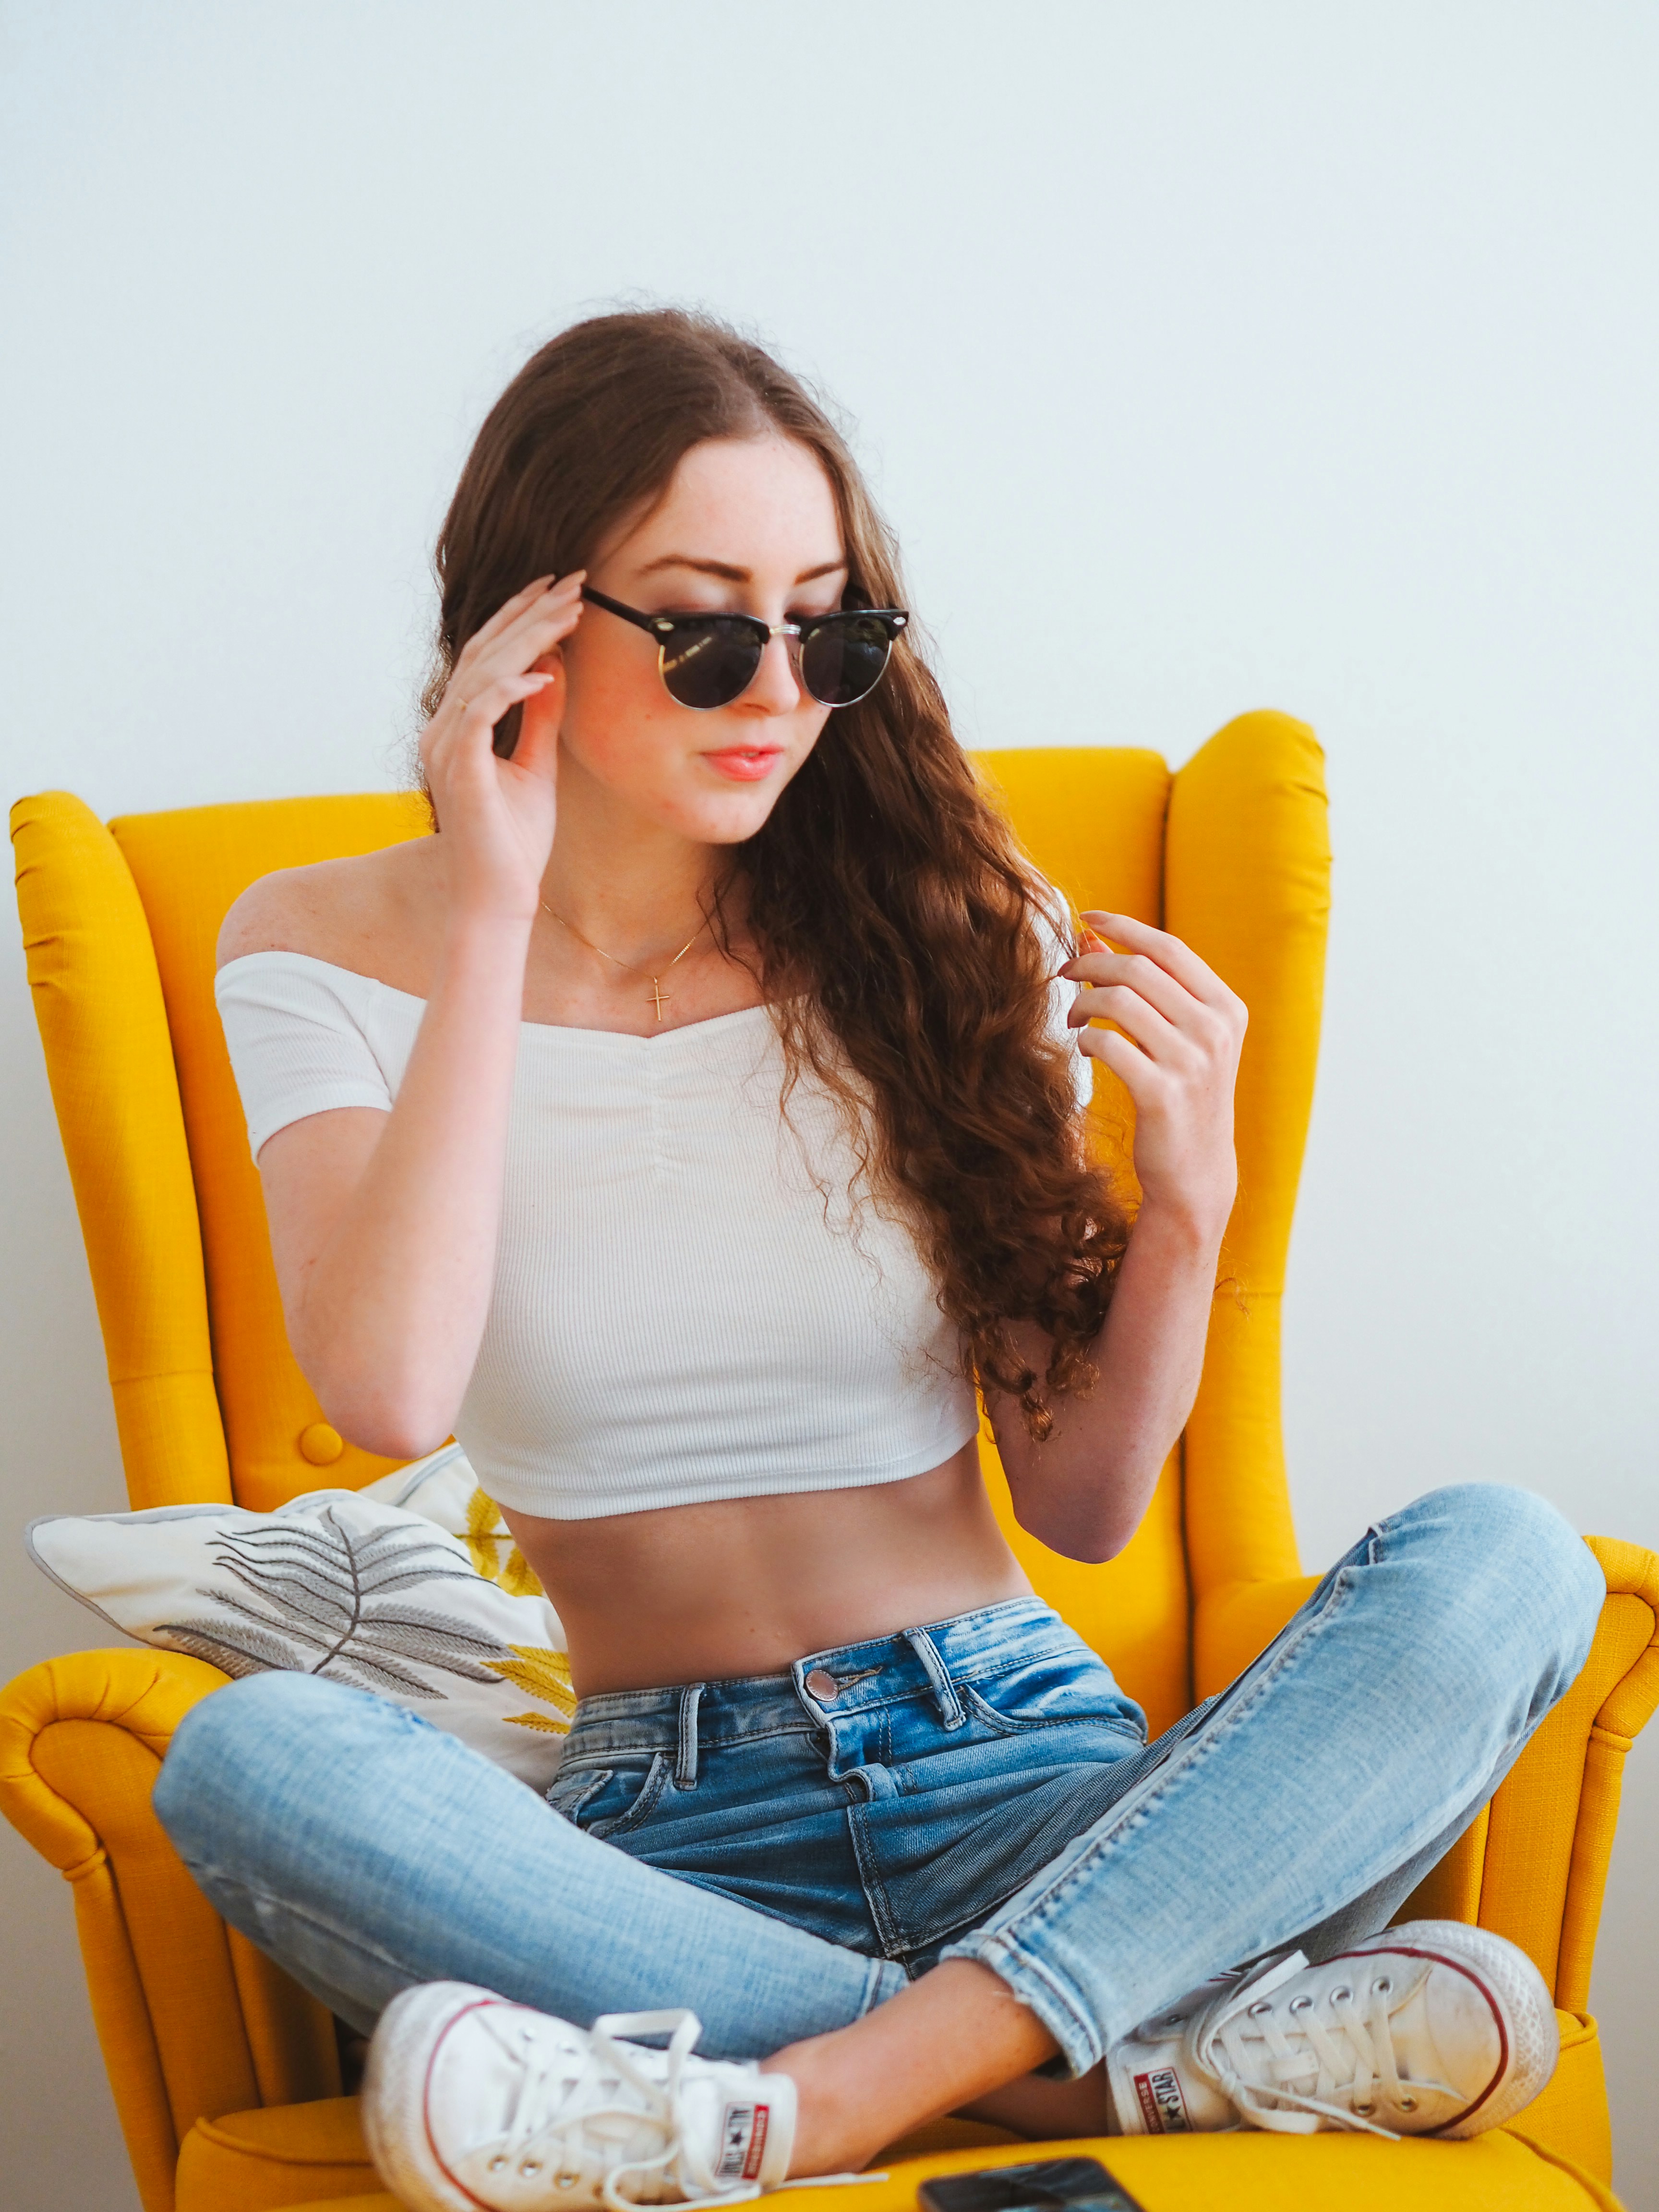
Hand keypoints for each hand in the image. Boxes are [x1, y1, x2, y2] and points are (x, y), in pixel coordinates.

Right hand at [418, 572, 585, 923]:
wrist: (499, 896)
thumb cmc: (516, 841)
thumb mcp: (538, 766)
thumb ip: (540, 718)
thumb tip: (553, 669)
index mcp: (458, 726)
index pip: (488, 657)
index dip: (522, 619)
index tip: (562, 592)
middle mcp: (443, 729)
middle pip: (484, 652)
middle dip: (530, 613)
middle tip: (574, 583)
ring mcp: (445, 747)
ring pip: (483, 672)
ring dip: (529, 639)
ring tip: (570, 614)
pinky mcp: (458, 768)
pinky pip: (481, 713)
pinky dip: (512, 689)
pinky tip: (546, 673)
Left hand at [1062, 911, 1246, 1233]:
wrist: (1195, 1172)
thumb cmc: (1181, 1096)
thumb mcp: (1173, 1036)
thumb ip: (1141, 986)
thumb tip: (1088, 936)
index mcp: (1226, 1008)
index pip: (1168, 948)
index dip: (1123, 926)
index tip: (1085, 918)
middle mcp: (1215, 1029)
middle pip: (1137, 969)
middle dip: (1089, 965)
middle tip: (1062, 976)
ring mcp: (1192, 1062)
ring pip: (1119, 1001)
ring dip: (1083, 1003)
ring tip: (1073, 1019)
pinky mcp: (1162, 1093)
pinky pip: (1107, 1044)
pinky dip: (1086, 1039)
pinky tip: (1084, 1049)